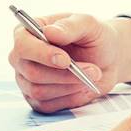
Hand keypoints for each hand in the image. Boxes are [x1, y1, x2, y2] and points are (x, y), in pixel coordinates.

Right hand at [9, 14, 130, 112]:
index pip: (23, 45)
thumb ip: (70, 26)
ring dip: (70, 85)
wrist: (107, 59)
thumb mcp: (88, 24)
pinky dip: (69, 98)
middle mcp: (22, 58)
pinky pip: (47, 106)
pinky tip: (83, 87)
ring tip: (93, 75)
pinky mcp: (37, 100)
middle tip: (92, 69)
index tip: (65, 60)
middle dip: (64, 74)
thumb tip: (50, 32)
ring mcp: (27, 80)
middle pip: (32, 72)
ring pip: (39, 91)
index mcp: (28, 32)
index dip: (42, 54)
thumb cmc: (93, 37)